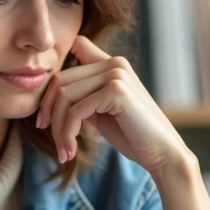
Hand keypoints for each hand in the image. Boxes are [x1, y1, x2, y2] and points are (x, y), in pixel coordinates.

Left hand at [36, 35, 190, 175]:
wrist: (163, 154)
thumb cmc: (132, 135)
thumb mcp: (101, 111)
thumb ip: (83, 97)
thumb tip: (52, 95)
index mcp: (111, 64)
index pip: (70, 56)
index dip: (52, 84)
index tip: (47, 116)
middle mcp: (114, 63)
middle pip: (60, 80)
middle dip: (48, 113)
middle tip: (52, 141)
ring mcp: (116, 74)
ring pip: (64, 97)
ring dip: (58, 129)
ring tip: (64, 151)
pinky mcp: (117, 91)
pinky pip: (75, 111)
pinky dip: (67, 134)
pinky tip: (71, 151)